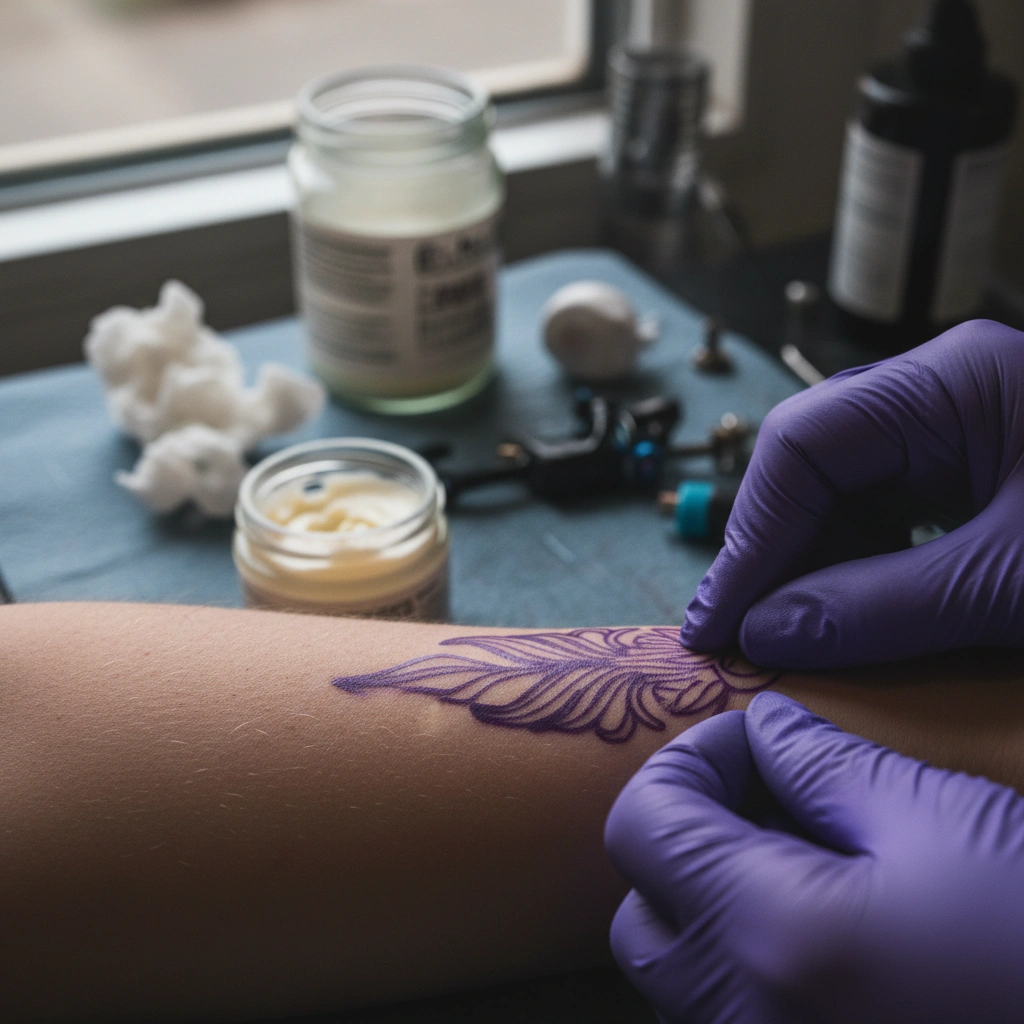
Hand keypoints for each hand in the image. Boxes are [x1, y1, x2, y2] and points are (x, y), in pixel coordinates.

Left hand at [605, 693, 1023, 1023]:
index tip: (749, 743)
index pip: (641, 827)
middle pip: (643, 914)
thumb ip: (823, 763)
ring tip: (799, 861)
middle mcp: (741, 1021)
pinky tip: (823, 930)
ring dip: (709, 905)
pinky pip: (730, 1020)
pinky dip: (746, 965)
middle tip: (763, 801)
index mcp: (764, 937)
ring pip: (680, 978)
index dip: (684, 764)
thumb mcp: (938, 819)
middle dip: (683, 842)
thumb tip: (764, 728)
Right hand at [680, 319, 1023, 667]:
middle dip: (773, 550)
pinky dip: (859, 569)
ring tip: (786, 635)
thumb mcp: (1010, 584)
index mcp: (954, 380)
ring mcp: (962, 429)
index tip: (723, 621)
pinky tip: (843, 617)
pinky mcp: (977, 472)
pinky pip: (889, 512)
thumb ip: (880, 608)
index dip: (750, 537)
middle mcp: (945, 391)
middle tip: (741, 633)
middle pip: (813, 462)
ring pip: (846, 491)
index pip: (802, 443)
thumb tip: (761, 634)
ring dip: (811, 565)